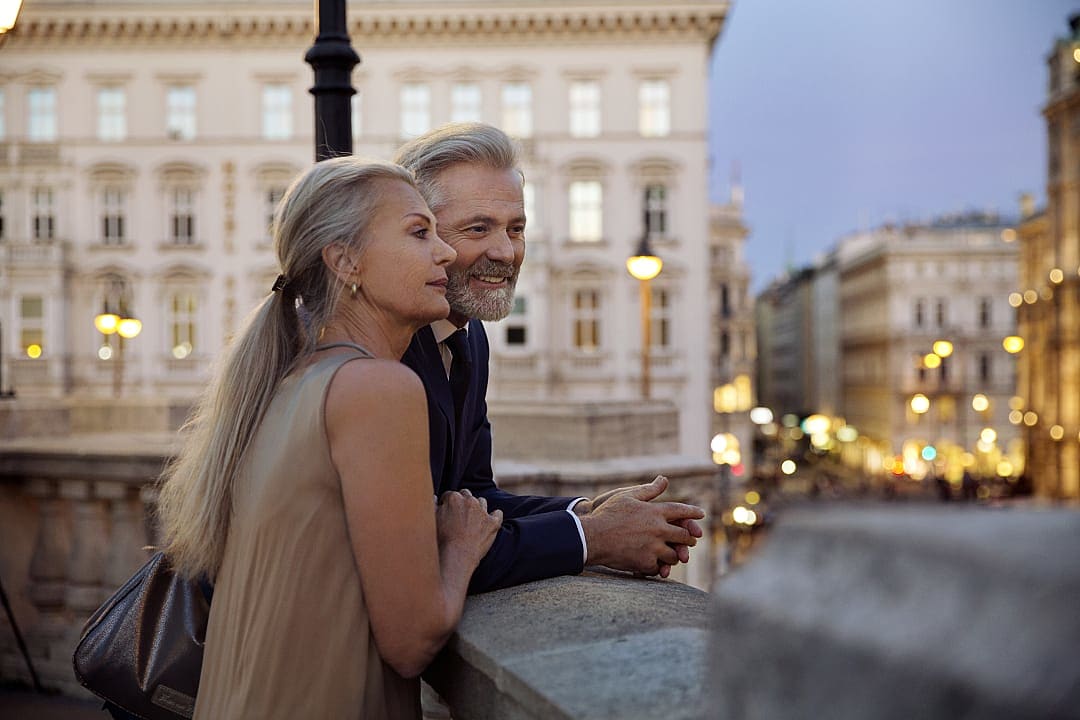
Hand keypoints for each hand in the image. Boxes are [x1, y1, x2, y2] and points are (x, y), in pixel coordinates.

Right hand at [436, 489, 501, 566]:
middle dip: (462, 503)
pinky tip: (490, 521)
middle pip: (466, 495)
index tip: (446, 513)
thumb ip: (433, 505)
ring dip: (477, 508)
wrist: (457, 555)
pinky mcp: (493, 523)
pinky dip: (494, 516)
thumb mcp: (432, 519)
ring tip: (472, 520)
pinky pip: (497, 513)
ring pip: (481, 502)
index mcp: (454, 498)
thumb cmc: (441, 539)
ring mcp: (483, 511)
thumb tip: (436, 498)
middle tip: (459, 516)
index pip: (450, 495)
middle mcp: (470, 501)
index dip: (447, 504)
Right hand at [578, 476, 704, 575]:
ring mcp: (653, 548)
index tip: (701, 514)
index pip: (681, 511)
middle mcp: (658, 530)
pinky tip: (654, 565)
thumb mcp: (627, 496)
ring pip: (674, 555)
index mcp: (655, 512)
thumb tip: (664, 479)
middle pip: (684, 536)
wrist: (592, 537)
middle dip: (689, 539)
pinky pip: (659, 567)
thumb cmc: (607, 514)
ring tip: (673, 555)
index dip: (692, 513)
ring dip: (674, 555)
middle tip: (690, 540)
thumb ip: (649, 490)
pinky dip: (657, 566)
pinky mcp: (645, 563)